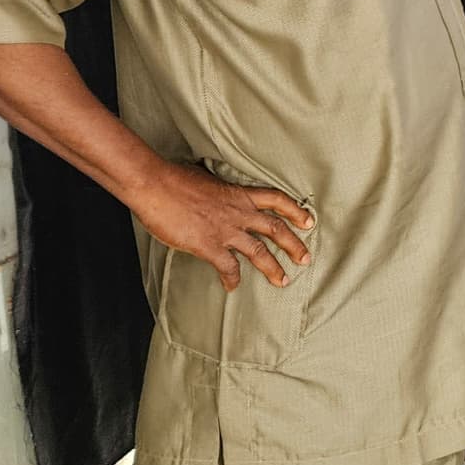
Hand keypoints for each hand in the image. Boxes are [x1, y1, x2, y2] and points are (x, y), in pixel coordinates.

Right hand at [131, 160, 313, 292]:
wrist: (155, 185)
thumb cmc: (174, 179)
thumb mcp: (207, 179)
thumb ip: (218, 191)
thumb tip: (217, 194)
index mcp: (238, 194)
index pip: (276, 200)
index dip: (295, 211)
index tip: (309, 221)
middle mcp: (238, 212)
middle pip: (276, 229)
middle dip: (294, 245)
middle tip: (305, 259)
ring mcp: (225, 230)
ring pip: (259, 252)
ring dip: (273, 268)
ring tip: (282, 281)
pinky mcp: (208, 245)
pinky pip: (227, 267)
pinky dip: (232, 279)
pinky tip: (232, 286)